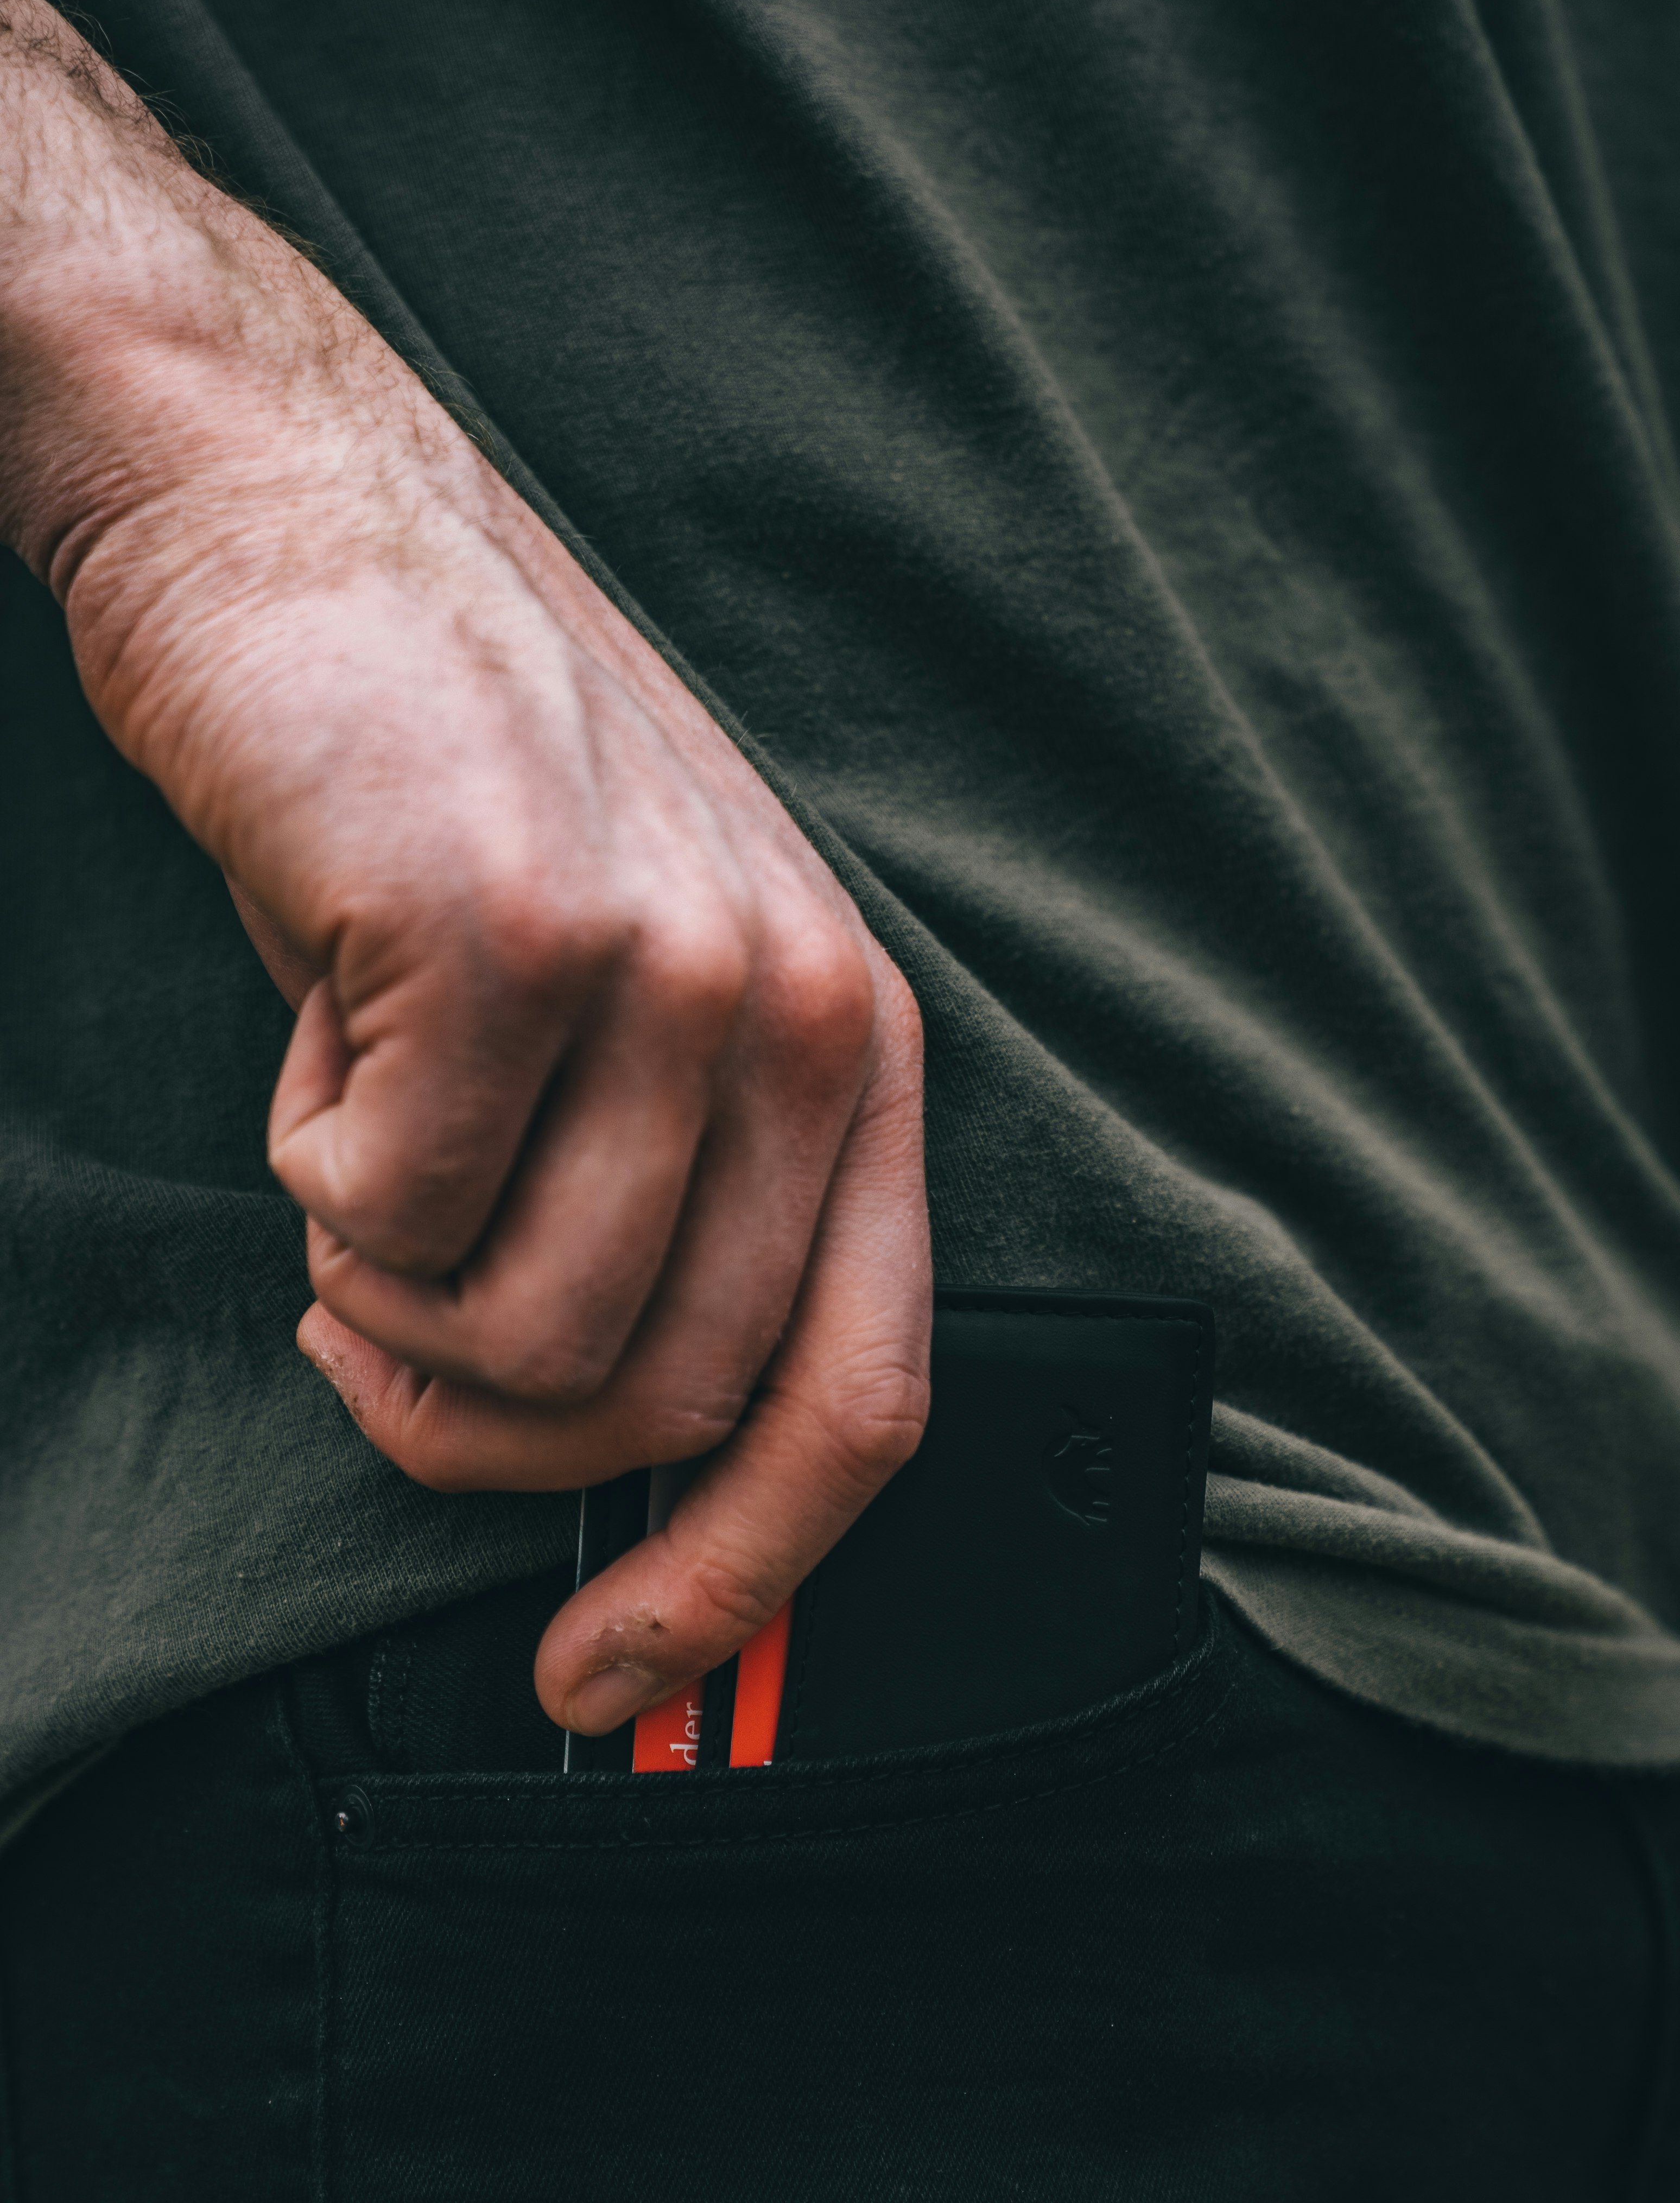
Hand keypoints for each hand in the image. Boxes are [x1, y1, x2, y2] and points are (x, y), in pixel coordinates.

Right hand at [0, 0, 929, 1734]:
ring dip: (384, 1296)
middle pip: (655, 1409)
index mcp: (850, 1056)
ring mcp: (667, 969)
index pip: (857, 1402)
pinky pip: (387, 1218)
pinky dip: (313, 1167)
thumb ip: (661, 1222)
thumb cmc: (455, 792)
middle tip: (374, 1319)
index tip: (612, 1689)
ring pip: (516, 1344)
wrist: (299, 513)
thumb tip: (616, 1486)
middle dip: (475, 1430)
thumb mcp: (625, 1011)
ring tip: (357, 1135)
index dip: (739, 1589)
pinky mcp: (508, 937)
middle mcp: (799, 1015)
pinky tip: (324, 1031)